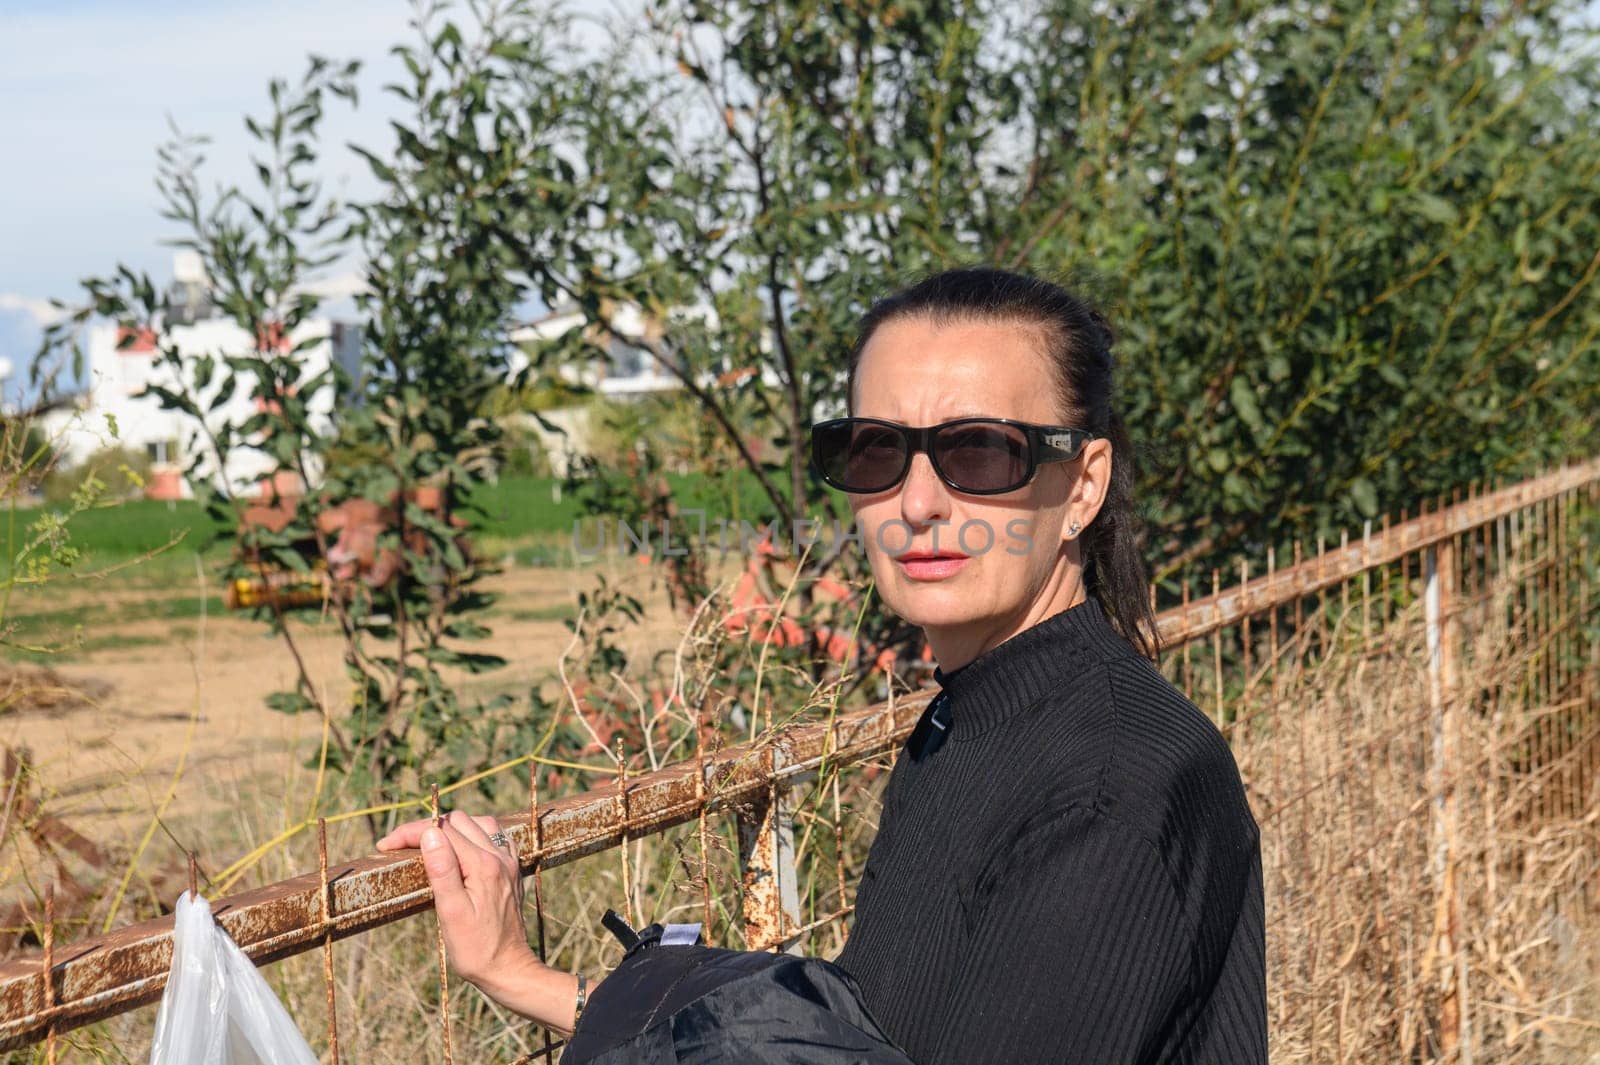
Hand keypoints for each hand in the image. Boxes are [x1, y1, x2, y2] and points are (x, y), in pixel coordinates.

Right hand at [377, 810, 559, 1015]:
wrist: (509, 969)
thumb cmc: (476, 949)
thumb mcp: (452, 913)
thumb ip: (442, 871)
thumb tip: (430, 833)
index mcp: (483, 865)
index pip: (443, 830)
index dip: (410, 833)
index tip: (385, 844)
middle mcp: (499, 857)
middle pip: (459, 822)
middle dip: (427, 827)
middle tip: (401, 846)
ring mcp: (508, 862)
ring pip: (479, 824)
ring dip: (451, 828)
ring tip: (427, 844)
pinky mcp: (511, 871)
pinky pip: (494, 837)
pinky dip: (474, 835)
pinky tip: (461, 849)